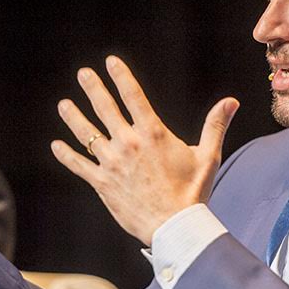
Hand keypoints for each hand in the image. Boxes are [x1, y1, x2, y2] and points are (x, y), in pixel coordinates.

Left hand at [51, 55, 238, 245]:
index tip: (110, 62)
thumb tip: (231, 101)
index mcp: (152, 133)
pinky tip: (56, 145)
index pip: (133, 95)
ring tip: (63, 104)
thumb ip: (215, 125)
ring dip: (73, 117)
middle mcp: (128, 143)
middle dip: (93, 88)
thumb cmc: (193, 193)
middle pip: (105, 108)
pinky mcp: (102, 183)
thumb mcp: (207, 156)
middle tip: (83, 74)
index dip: (120, 76)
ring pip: (86, 134)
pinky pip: (79, 165)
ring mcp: (112, 163)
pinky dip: (66, 155)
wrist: (174, 227)